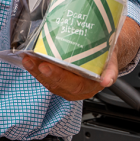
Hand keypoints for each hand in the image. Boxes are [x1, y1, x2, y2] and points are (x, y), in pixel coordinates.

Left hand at [21, 19, 139, 100]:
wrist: (106, 51)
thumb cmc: (107, 52)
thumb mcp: (112, 58)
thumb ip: (110, 69)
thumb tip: (108, 81)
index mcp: (91, 85)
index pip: (73, 85)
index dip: (59, 77)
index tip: (47, 67)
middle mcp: (77, 89)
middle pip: (58, 84)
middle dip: (43, 73)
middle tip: (33, 61)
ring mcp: (67, 85)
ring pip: (49, 81)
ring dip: (36, 70)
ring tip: (27, 58)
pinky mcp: (59, 79)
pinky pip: (46, 77)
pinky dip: (36, 68)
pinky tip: (28, 59)